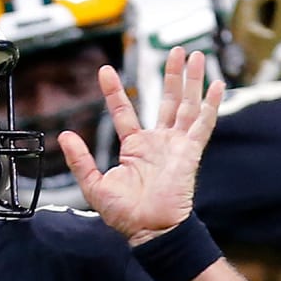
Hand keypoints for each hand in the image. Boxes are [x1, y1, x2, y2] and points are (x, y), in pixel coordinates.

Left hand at [59, 47, 223, 246]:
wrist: (150, 230)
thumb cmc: (125, 214)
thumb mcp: (94, 185)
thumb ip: (80, 160)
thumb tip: (63, 136)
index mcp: (135, 148)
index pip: (124, 111)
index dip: (115, 91)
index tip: (105, 71)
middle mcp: (158, 142)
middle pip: (167, 100)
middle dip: (172, 74)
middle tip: (176, 50)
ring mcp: (176, 145)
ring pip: (186, 105)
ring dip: (191, 80)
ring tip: (196, 55)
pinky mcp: (190, 152)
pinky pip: (202, 124)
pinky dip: (210, 105)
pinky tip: (216, 85)